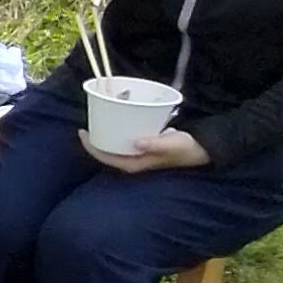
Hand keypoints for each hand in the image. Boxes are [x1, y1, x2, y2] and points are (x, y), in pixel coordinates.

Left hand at [80, 125, 210, 173]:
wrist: (200, 149)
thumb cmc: (185, 148)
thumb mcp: (172, 144)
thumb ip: (155, 143)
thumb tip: (137, 142)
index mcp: (135, 164)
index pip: (106, 158)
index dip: (91, 147)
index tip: (82, 132)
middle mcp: (133, 160)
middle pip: (107, 152)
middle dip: (95, 140)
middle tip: (86, 123)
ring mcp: (138, 154)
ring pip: (114, 145)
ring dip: (105, 135)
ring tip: (96, 120)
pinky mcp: (143, 146)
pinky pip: (124, 139)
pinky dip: (117, 130)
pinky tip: (115, 119)